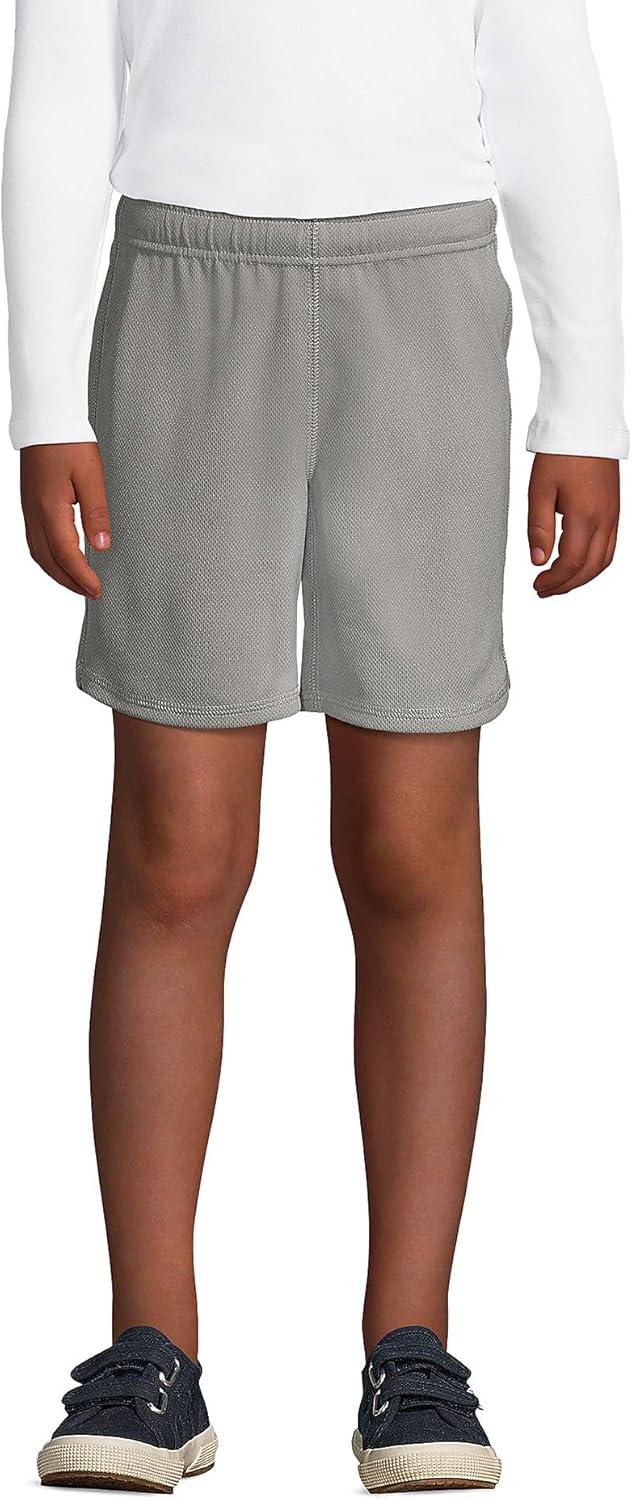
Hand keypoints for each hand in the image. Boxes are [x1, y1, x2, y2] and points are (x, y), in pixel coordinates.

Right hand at [20, 442, 110, 597]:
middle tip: (90, 592)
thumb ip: (97, 514)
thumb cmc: (68, 442)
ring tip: (78, 583)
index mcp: (50, 509)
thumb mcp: (92, 477)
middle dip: (70, 582)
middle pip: (49, 562)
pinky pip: (35, 542)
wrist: (45, 421)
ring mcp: (29, 512)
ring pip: (39, 555)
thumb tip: (102, 545)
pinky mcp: (30, 507)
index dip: (82, 577)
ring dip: (58, 574)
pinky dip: (49, 559)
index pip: (66, 555)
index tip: (97, 589)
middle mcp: (35, 514)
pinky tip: (61, 560)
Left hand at [528, 454, 618, 597]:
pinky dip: (594, 564)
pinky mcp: (614, 511)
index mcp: (584, 516)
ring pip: (603, 562)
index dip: (553, 580)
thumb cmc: (561, 454)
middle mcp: (604, 520)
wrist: (586, 426)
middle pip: (589, 569)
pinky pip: (609, 547)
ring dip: (581, 578)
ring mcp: (613, 516)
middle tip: (544, 590)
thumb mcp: (539, 491)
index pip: (571, 563)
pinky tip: (577, 564)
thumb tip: (538, 560)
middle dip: (566, 585)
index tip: (537, 585)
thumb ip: (538, 529)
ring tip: (559, 583)